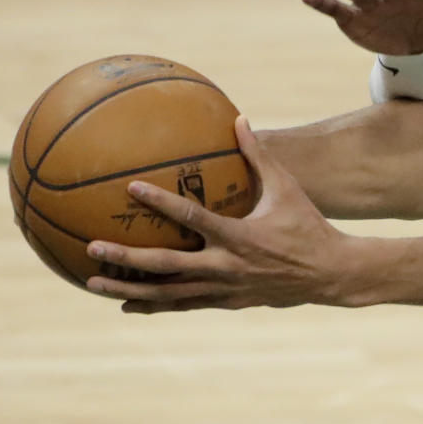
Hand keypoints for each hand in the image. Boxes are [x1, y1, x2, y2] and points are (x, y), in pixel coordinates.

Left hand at [85, 117, 357, 312]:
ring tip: (94, 284)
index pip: (193, 218)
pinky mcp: (226, 302)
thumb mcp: (287, 188)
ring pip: (168, 293)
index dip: (161, 203)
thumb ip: (259, 156)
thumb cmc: (308, 225)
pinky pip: (183, 304)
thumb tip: (239, 119)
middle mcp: (226, 266)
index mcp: (240, 236)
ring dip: (129, 289)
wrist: (329, 274)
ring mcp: (224, 289)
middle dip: (127, 257)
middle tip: (93, 247)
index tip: (130, 189)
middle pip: (166, 265)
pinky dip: (154, 304)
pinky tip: (127, 304)